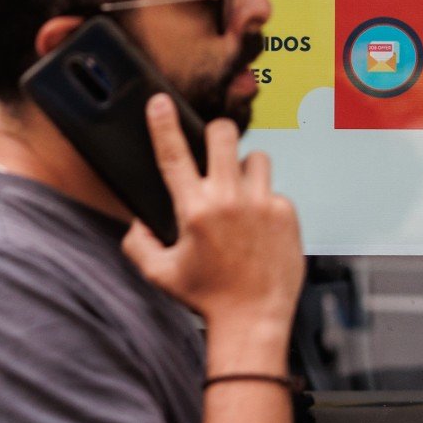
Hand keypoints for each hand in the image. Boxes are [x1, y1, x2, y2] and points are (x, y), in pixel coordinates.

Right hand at [122, 94, 304, 332]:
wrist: (253, 321)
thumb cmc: (207, 299)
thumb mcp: (160, 275)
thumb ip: (139, 244)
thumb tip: (136, 223)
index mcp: (194, 210)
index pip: (173, 154)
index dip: (163, 123)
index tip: (159, 101)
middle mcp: (229, 200)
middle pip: (223, 134)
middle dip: (216, 133)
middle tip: (214, 146)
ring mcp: (261, 204)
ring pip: (255, 157)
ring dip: (244, 169)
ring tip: (240, 195)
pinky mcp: (286, 213)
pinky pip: (274, 190)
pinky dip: (265, 202)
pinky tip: (259, 228)